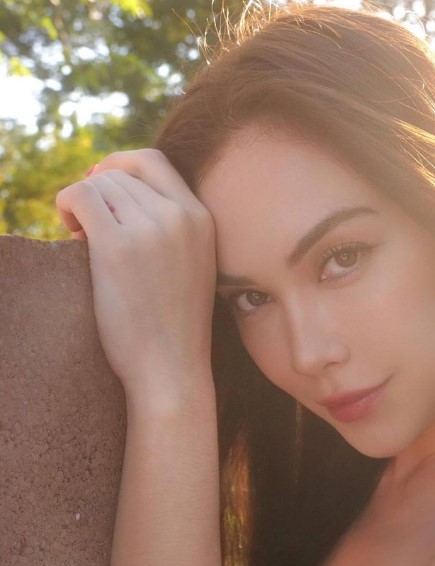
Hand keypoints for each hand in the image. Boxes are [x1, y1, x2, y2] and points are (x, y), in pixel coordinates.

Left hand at [56, 149, 216, 404]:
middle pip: (121, 173)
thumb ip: (172, 229)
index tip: (102, 185)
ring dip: (81, 204)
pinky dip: (66, 205)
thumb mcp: (193, 267)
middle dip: (97, 193)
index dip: (121, 165)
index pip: (154, 162)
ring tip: (83, 240)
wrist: (172, 368)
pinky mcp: (117, 246)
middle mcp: (181, 217)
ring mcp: (151, 229)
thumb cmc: (175, 328)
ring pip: (99, 184)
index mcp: (203, 220)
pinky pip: (79, 196)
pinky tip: (70, 233)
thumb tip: (116, 191)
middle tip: (87, 226)